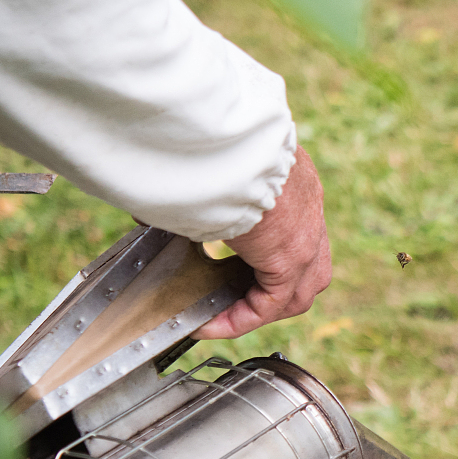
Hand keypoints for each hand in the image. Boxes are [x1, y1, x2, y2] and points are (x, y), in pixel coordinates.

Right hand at [196, 146, 332, 338]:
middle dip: (274, 290)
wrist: (223, 135)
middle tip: (235, 302)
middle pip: (310, 266)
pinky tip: (209, 324)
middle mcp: (308, 205)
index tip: (231, 271)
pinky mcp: (292, 254)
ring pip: (299, 290)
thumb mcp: (204, 170)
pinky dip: (243, 318)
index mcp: (292, 178)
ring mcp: (308, 231)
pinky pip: (272, 302)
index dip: (268, 259)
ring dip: (260, 308)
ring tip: (221, 320)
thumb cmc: (206, 142)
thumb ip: (187, 194)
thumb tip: (147, 209)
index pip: (295, 231)